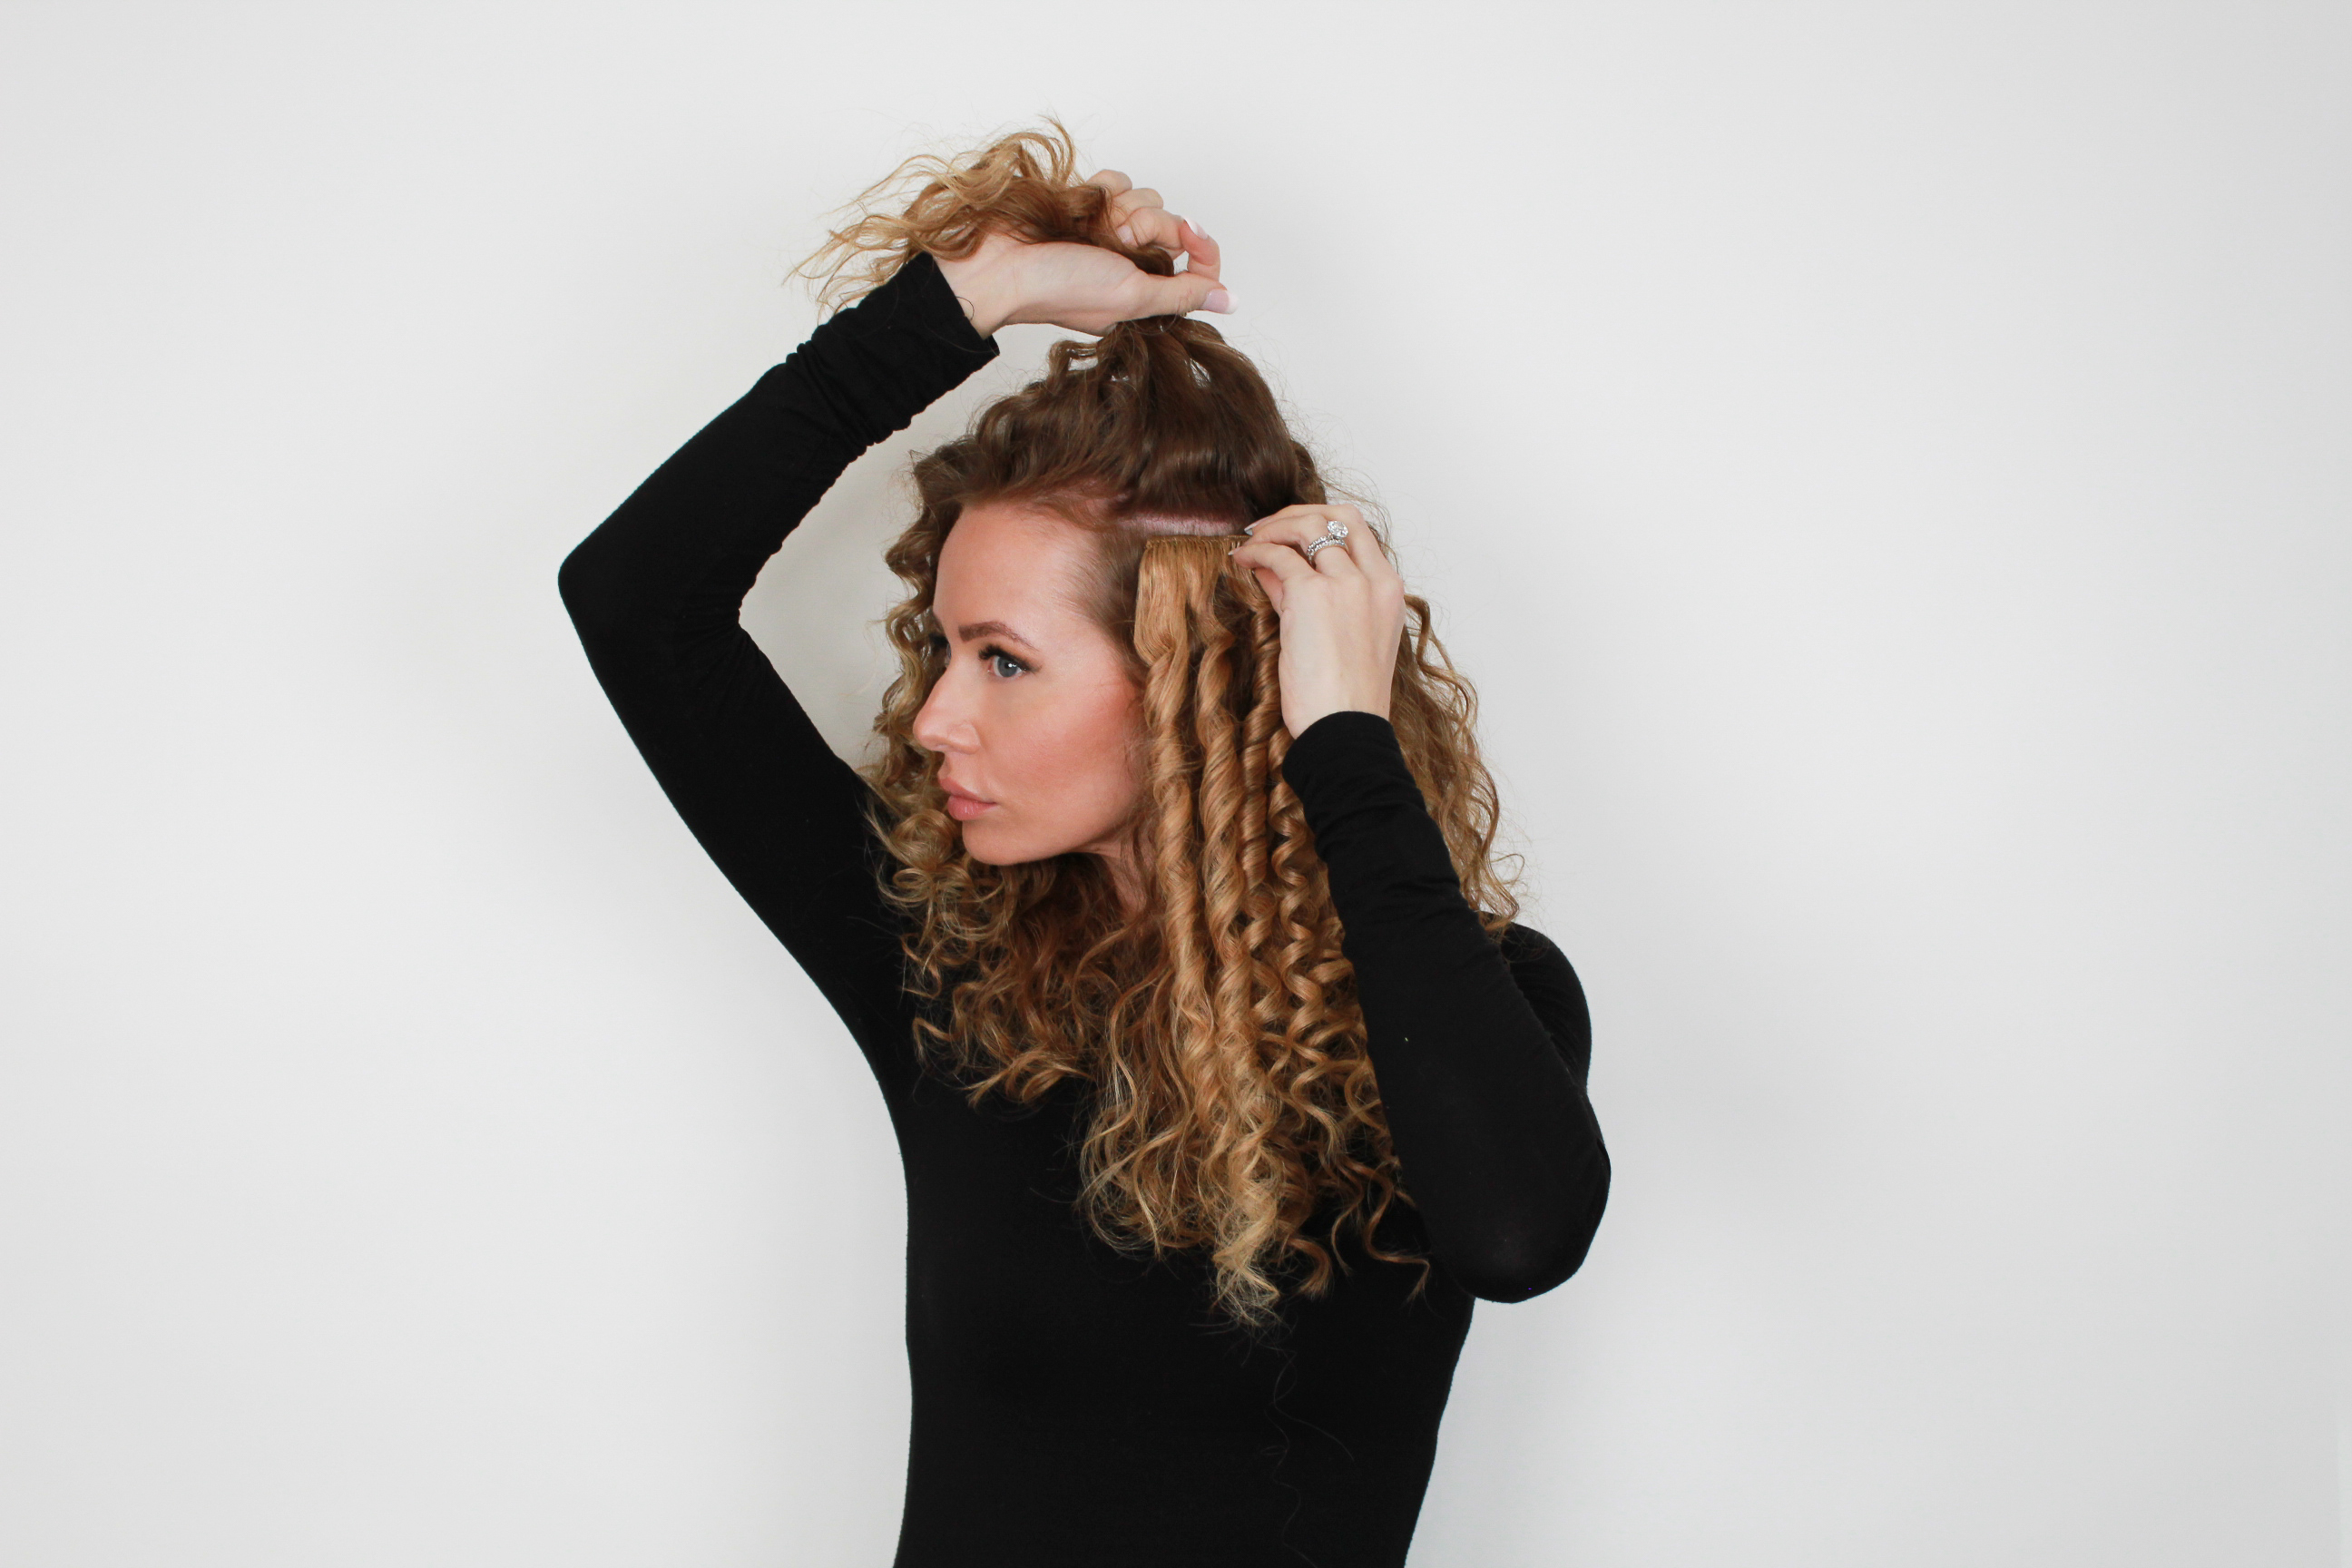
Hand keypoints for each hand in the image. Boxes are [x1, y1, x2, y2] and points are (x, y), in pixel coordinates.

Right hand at [934, 170, 1232, 336]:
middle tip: (1117, 241)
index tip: (1191, 232)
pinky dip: (1101, 190)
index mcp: (1145, 294)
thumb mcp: (1131, 298)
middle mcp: (1131, 262)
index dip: (1201, 246)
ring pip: (1145, 198)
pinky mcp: (1089, 205)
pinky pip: (1117, 181)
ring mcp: (1109, 232)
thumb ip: (1182, 295)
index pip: (1198, 266)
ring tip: (1091, 229)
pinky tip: (1080, 208)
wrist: (998, 265)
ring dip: (1120, 207)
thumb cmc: (1056, 290)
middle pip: (1172, 224)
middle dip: (1148, 225)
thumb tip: (1230, 300)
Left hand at [1226, 505, 1406, 738]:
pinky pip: (1280, 556)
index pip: (1360, 533)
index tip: (1294, 534)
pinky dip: (1257, 551)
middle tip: (1269, 526)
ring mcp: (1346, 585)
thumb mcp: (1338, 638)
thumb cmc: (1345, 699)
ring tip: (1251, 540)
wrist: (1345, 729)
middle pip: (1341, 515)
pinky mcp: (1312, 595)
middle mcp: (1373, 580)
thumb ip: (1312, 598)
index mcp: (1389, 591)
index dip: (1323, 523)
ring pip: (1309, 526)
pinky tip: (1242, 560)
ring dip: (1275, 527)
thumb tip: (1276, 570)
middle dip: (1301, 512)